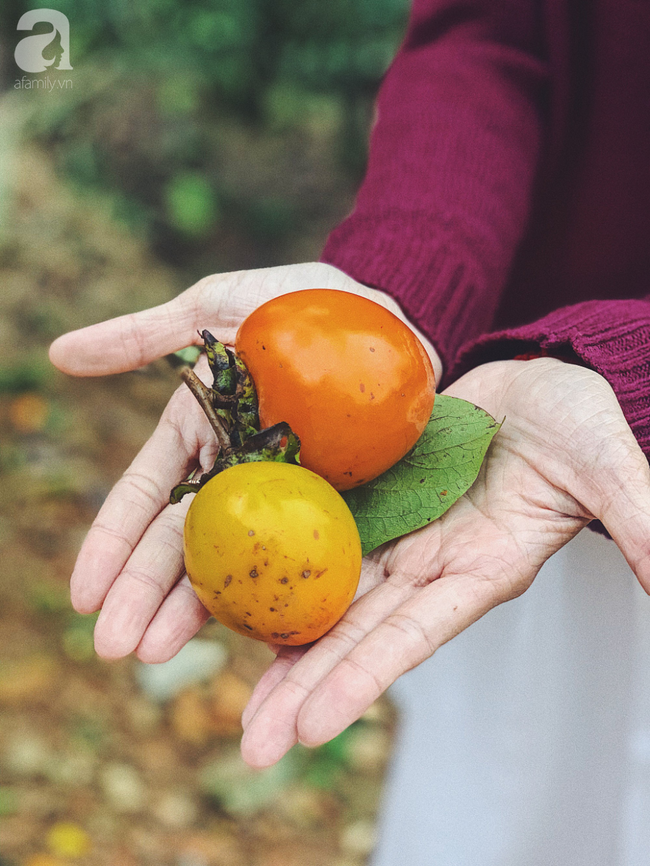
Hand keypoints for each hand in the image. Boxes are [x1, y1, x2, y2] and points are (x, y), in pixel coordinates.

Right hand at [48, 262, 440, 661]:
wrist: (390, 312)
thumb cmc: (298, 303)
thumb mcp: (217, 307)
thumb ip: (145, 335)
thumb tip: (59, 354)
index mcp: (198, 435)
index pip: (145, 500)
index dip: (112, 545)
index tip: (83, 595)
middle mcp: (234, 476)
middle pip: (181, 545)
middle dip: (142, 596)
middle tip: (114, 647)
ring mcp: (284, 497)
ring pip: (231, 563)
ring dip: (191, 612)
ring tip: (157, 655)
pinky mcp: (336, 506)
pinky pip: (302, 559)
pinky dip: (274, 598)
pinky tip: (253, 642)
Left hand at [239, 358, 649, 766]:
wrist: (538, 381)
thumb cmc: (578, 423)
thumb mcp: (607, 463)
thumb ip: (634, 518)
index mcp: (479, 569)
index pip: (414, 636)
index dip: (362, 679)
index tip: (307, 730)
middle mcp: (430, 564)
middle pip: (357, 632)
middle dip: (303, 688)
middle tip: (249, 745)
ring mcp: (399, 532)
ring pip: (328, 593)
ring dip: (278, 640)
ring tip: (224, 688)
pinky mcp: (374, 496)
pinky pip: (319, 534)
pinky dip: (280, 566)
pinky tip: (236, 591)